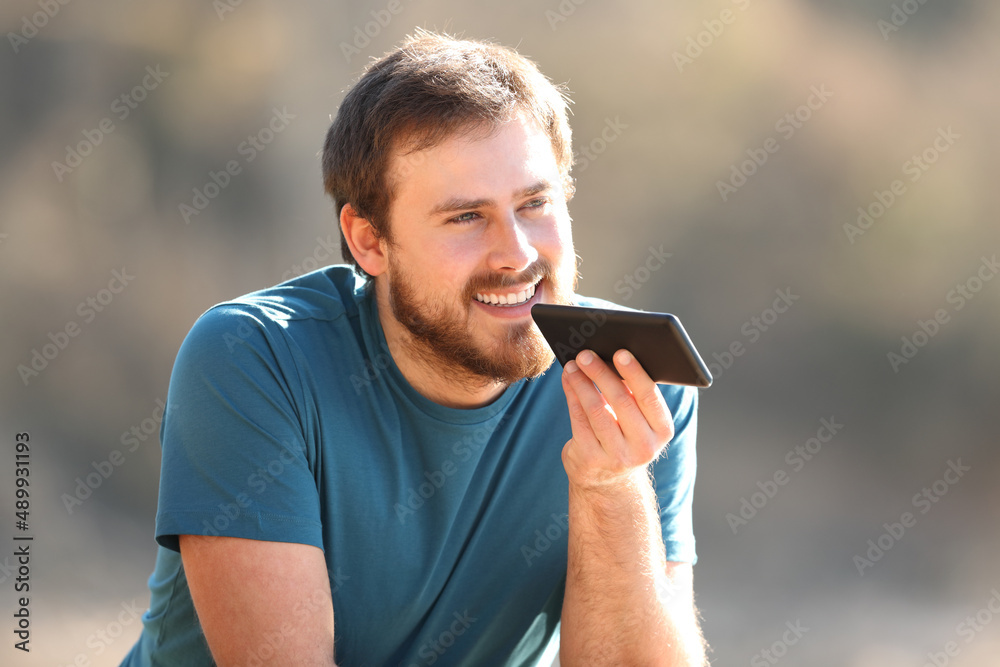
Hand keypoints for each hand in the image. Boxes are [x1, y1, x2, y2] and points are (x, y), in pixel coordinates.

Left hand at [560, 349, 674, 490]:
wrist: (608, 479)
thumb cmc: (625, 434)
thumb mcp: (638, 418)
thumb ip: (632, 392)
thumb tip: (607, 355)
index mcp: (662, 430)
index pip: (649, 396)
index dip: (634, 373)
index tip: (620, 352)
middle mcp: (644, 446)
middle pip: (621, 401)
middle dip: (601, 373)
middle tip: (586, 354)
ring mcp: (617, 456)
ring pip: (596, 410)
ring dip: (581, 383)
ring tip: (572, 365)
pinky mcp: (591, 460)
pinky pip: (579, 420)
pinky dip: (572, 396)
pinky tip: (568, 381)